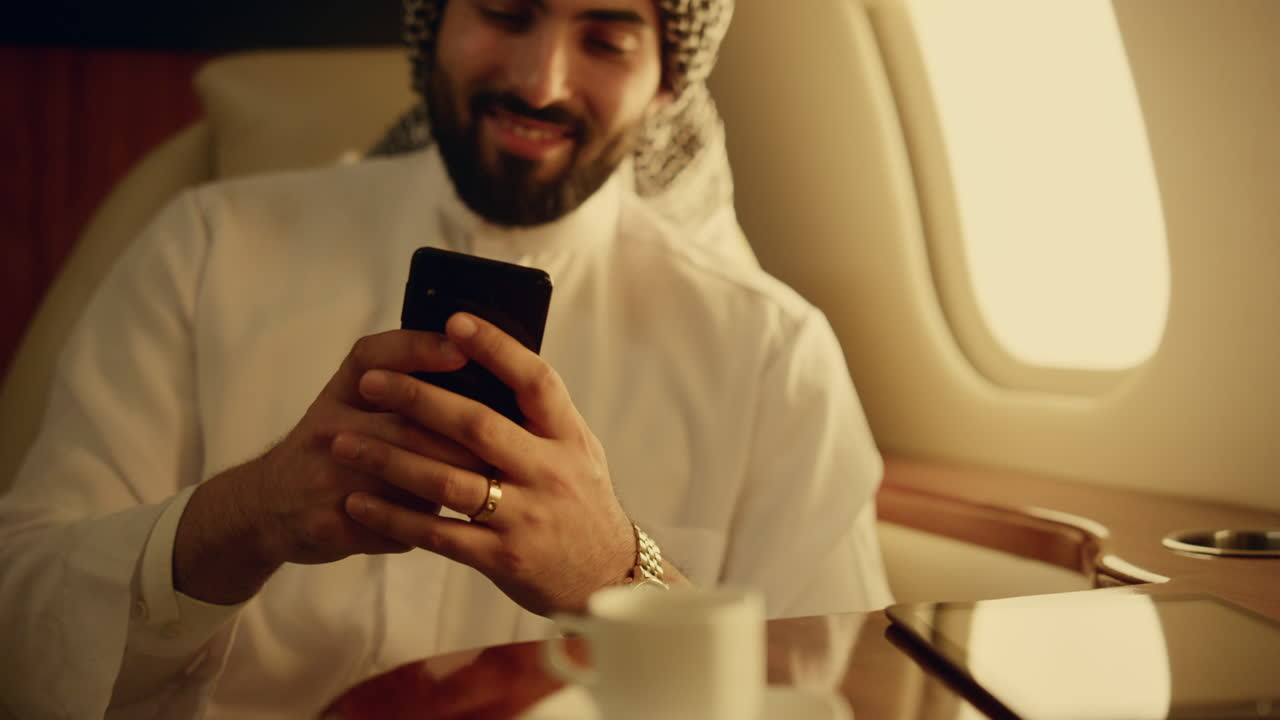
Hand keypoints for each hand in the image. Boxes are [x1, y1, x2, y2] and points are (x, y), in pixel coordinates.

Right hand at [174, 329, 485, 603]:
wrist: (266, 506)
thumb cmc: (333, 446)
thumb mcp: (353, 401)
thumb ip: (404, 385)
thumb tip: (484, 375)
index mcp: (341, 392)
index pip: (376, 356)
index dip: (420, 350)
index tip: (464, 351)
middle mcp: (329, 426)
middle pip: (405, 423)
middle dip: (462, 436)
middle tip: (508, 444)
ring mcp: (325, 477)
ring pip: (404, 479)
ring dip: (453, 484)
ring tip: (494, 487)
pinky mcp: (329, 523)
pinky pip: (394, 528)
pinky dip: (428, 529)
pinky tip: (456, 530)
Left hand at [334, 313, 637, 615]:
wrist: (605, 578)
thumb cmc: (582, 503)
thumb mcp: (577, 452)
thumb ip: (539, 417)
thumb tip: (486, 365)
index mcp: (569, 437)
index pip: (535, 381)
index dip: (496, 348)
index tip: (455, 322)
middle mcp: (549, 472)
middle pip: (477, 425)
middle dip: (418, 399)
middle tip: (371, 382)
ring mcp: (526, 517)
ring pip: (447, 481)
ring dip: (389, 459)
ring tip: (343, 443)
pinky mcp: (502, 558)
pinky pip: (438, 534)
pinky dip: (394, 517)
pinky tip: (358, 503)